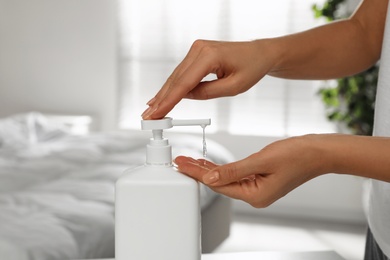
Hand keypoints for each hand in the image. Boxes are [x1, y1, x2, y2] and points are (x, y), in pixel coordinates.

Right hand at [142, 39, 274, 118]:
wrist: (260, 54)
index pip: (184, 83)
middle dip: (161, 99)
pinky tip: (161, 96)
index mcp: (209, 55)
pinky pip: (182, 73)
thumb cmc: (252, 67)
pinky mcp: (196, 53)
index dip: (168, 101)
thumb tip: (186, 97)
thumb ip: (207, 93)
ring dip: (164, 94)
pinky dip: (173, 87)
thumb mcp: (234, 87)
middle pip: (175, 79)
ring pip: (176, 77)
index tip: (156, 113)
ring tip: (151, 110)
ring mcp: (196, 49)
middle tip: (147, 116)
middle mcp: (199, 49)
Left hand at [174, 135, 326, 207]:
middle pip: (220, 183)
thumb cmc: (298, 155)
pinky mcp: (260, 179)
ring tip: (190, 161)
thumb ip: (234, 170)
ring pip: (226, 178)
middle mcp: (255, 195)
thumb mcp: (261, 160)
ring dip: (209, 169)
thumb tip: (211, 178)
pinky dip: (222, 168)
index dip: (197, 174)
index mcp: (255, 195)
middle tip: (181, 161)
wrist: (319, 152)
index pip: (218, 184)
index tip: (182, 165)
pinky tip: (211, 164)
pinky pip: (236, 174)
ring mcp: (258, 188)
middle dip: (199, 172)